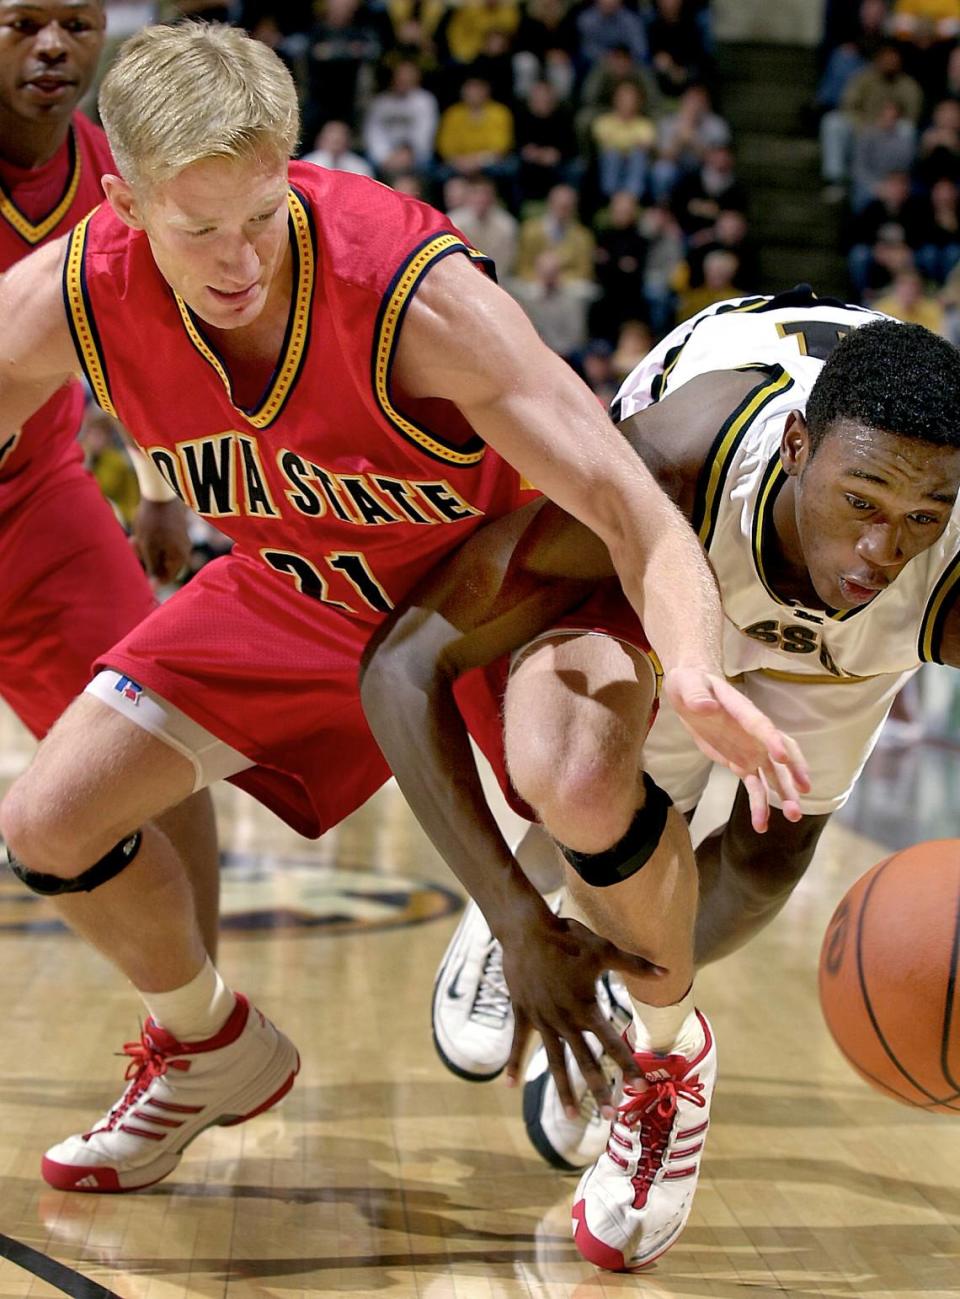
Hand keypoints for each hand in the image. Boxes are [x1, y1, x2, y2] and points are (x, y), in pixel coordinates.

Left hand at [132, 498, 189, 584]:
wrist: (160, 493)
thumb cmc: (153, 522)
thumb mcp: (149, 548)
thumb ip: (152, 568)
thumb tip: (154, 588)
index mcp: (180, 557)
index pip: (167, 578)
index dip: (152, 580)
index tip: (137, 578)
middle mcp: (184, 550)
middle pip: (163, 565)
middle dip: (146, 562)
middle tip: (132, 554)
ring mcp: (180, 539)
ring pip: (161, 553)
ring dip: (146, 551)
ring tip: (133, 541)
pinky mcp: (175, 530)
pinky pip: (162, 543)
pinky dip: (150, 542)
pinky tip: (138, 534)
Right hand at [499, 897, 664, 1117]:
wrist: (526, 930)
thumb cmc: (568, 938)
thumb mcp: (605, 950)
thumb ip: (636, 966)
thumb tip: (668, 972)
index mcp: (586, 1008)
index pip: (613, 1043)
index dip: (628, 1066)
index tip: (642, 1087)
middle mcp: (564, 1020)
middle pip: (585, 1061)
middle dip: (600, 1089)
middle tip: (612, 1115)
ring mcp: (542, 1020)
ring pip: (555, 1061)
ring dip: (564, 1090)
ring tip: (572, 1116)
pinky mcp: (523, 1013)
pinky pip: (518, 1043)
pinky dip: (514, 1063)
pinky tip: (510, 1086)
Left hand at [663, 667, 809, 831]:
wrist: (692, 693)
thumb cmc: (692, 684)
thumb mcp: (688, 685)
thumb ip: (697, 696)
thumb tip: (706, 706)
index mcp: (744, 713)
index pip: (763, 727)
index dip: (773, 741)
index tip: (782, 757)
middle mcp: (755, 734)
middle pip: (781, 753)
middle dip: (793, 773)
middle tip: (802, 793)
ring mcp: (752, 750)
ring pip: (774, 775)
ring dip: (785, 795)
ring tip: (793, 817)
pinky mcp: (742, 763)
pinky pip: (756, 786)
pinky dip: (760, 805)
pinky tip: (761, 825)